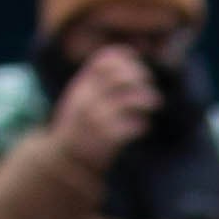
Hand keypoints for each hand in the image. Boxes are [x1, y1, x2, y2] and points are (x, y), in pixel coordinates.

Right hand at [51, 49, 161, 171]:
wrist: (64, 158)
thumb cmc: (79, 125)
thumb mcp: (81, 96)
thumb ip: (98, 81)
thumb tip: (129, 62)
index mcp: (82, 85)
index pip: (105, 60)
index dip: (127, 60)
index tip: (139, 67)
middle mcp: (88, 98)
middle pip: (120, 77)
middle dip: (141, 78)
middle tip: (150, 86)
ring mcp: (97, 118)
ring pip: (130, 100)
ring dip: (146, 99)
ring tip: (153, 104)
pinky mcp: (106, 139)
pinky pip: (132, 126)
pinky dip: (142, 124)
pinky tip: (143, 125)